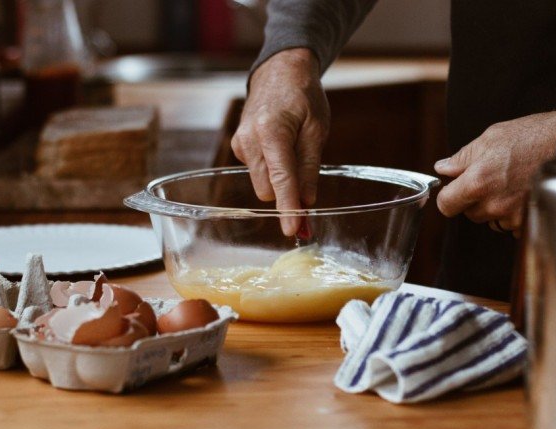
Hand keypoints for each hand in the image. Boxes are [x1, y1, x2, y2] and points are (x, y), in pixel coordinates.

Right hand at [232, 48, 329, 234]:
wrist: (279, 72)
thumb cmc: (303, 97)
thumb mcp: (317, 129)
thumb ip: (310, 168)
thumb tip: (307, 203)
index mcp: (272, 132)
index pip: (281, 180)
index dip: (289, 208)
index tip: (293, 230)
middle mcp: (249, 140)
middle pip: (268, 189)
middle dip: (288, 194)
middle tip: (309, 190)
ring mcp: (240, 144)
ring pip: (262, 184)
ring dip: (280, 180)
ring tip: (294, 152)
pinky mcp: (238, 147)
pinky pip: (257, 172)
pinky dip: (271, 169)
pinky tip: (280, 148)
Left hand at [434, 103, 555, 235]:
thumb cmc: (534, 136)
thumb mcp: (492, 137)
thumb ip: (462, 158)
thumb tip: (443, 168)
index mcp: (478, 182)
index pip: (446, 205)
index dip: (448, 197)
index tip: (453, 190)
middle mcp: (494, 204)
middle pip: (469, 213)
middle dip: (475, 199)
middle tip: (492, 178)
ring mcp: (513, 216)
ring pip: (491, 220)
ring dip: (495, 207)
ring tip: (512, 183)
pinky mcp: (530, 222)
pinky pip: (511, 225)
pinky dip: (514, 214)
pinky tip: (524, 193)